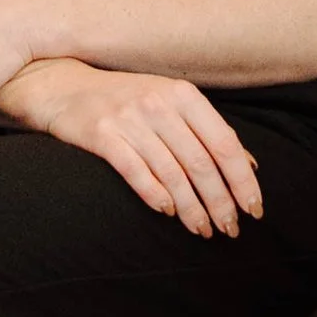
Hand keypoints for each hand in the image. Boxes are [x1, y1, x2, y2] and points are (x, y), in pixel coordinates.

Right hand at [0, 59, 264, 238]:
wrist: (63, 86)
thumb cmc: (126, 99)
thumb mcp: (171, 103)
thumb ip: (208, 131)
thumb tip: (251, 164)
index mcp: (184, 95)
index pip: (225, 143)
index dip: (242, 180)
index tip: (253, 209)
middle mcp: (159, 104)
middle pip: (201, 162)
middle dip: (220, 201)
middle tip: (229, 229)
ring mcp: (129, 119)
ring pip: (172, 173)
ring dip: (191, 208)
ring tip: (202, 230)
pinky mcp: (101, 135)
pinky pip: (135, 171)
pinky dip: (155, 194)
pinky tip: (168, 212)